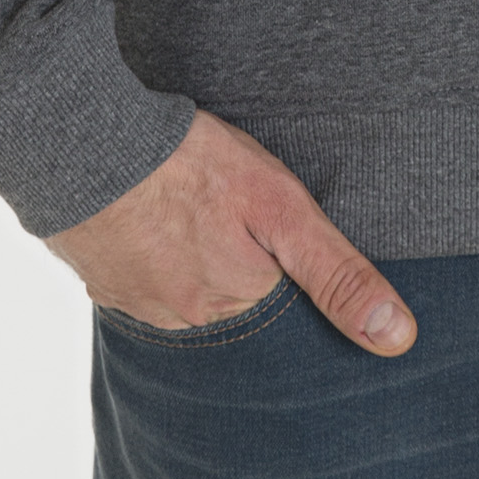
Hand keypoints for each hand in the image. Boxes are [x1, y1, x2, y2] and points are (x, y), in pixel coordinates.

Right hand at [45, 107, 417, 353]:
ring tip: (202, 216)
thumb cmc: (188, 165)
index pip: (284, 315)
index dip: (291, 280)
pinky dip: (157, 256)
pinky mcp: (102, 279)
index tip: (286, 248)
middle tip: (236, 221)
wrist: (81, 140)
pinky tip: (160, 220)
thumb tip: (397, 339)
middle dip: (241, 271)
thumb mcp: (280, 208)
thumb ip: (336, 273)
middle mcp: (185, 321)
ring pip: (187, 293)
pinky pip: (144, 280)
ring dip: (197, 264)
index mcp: (235, 306)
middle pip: (234, 306)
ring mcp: (137, 303)